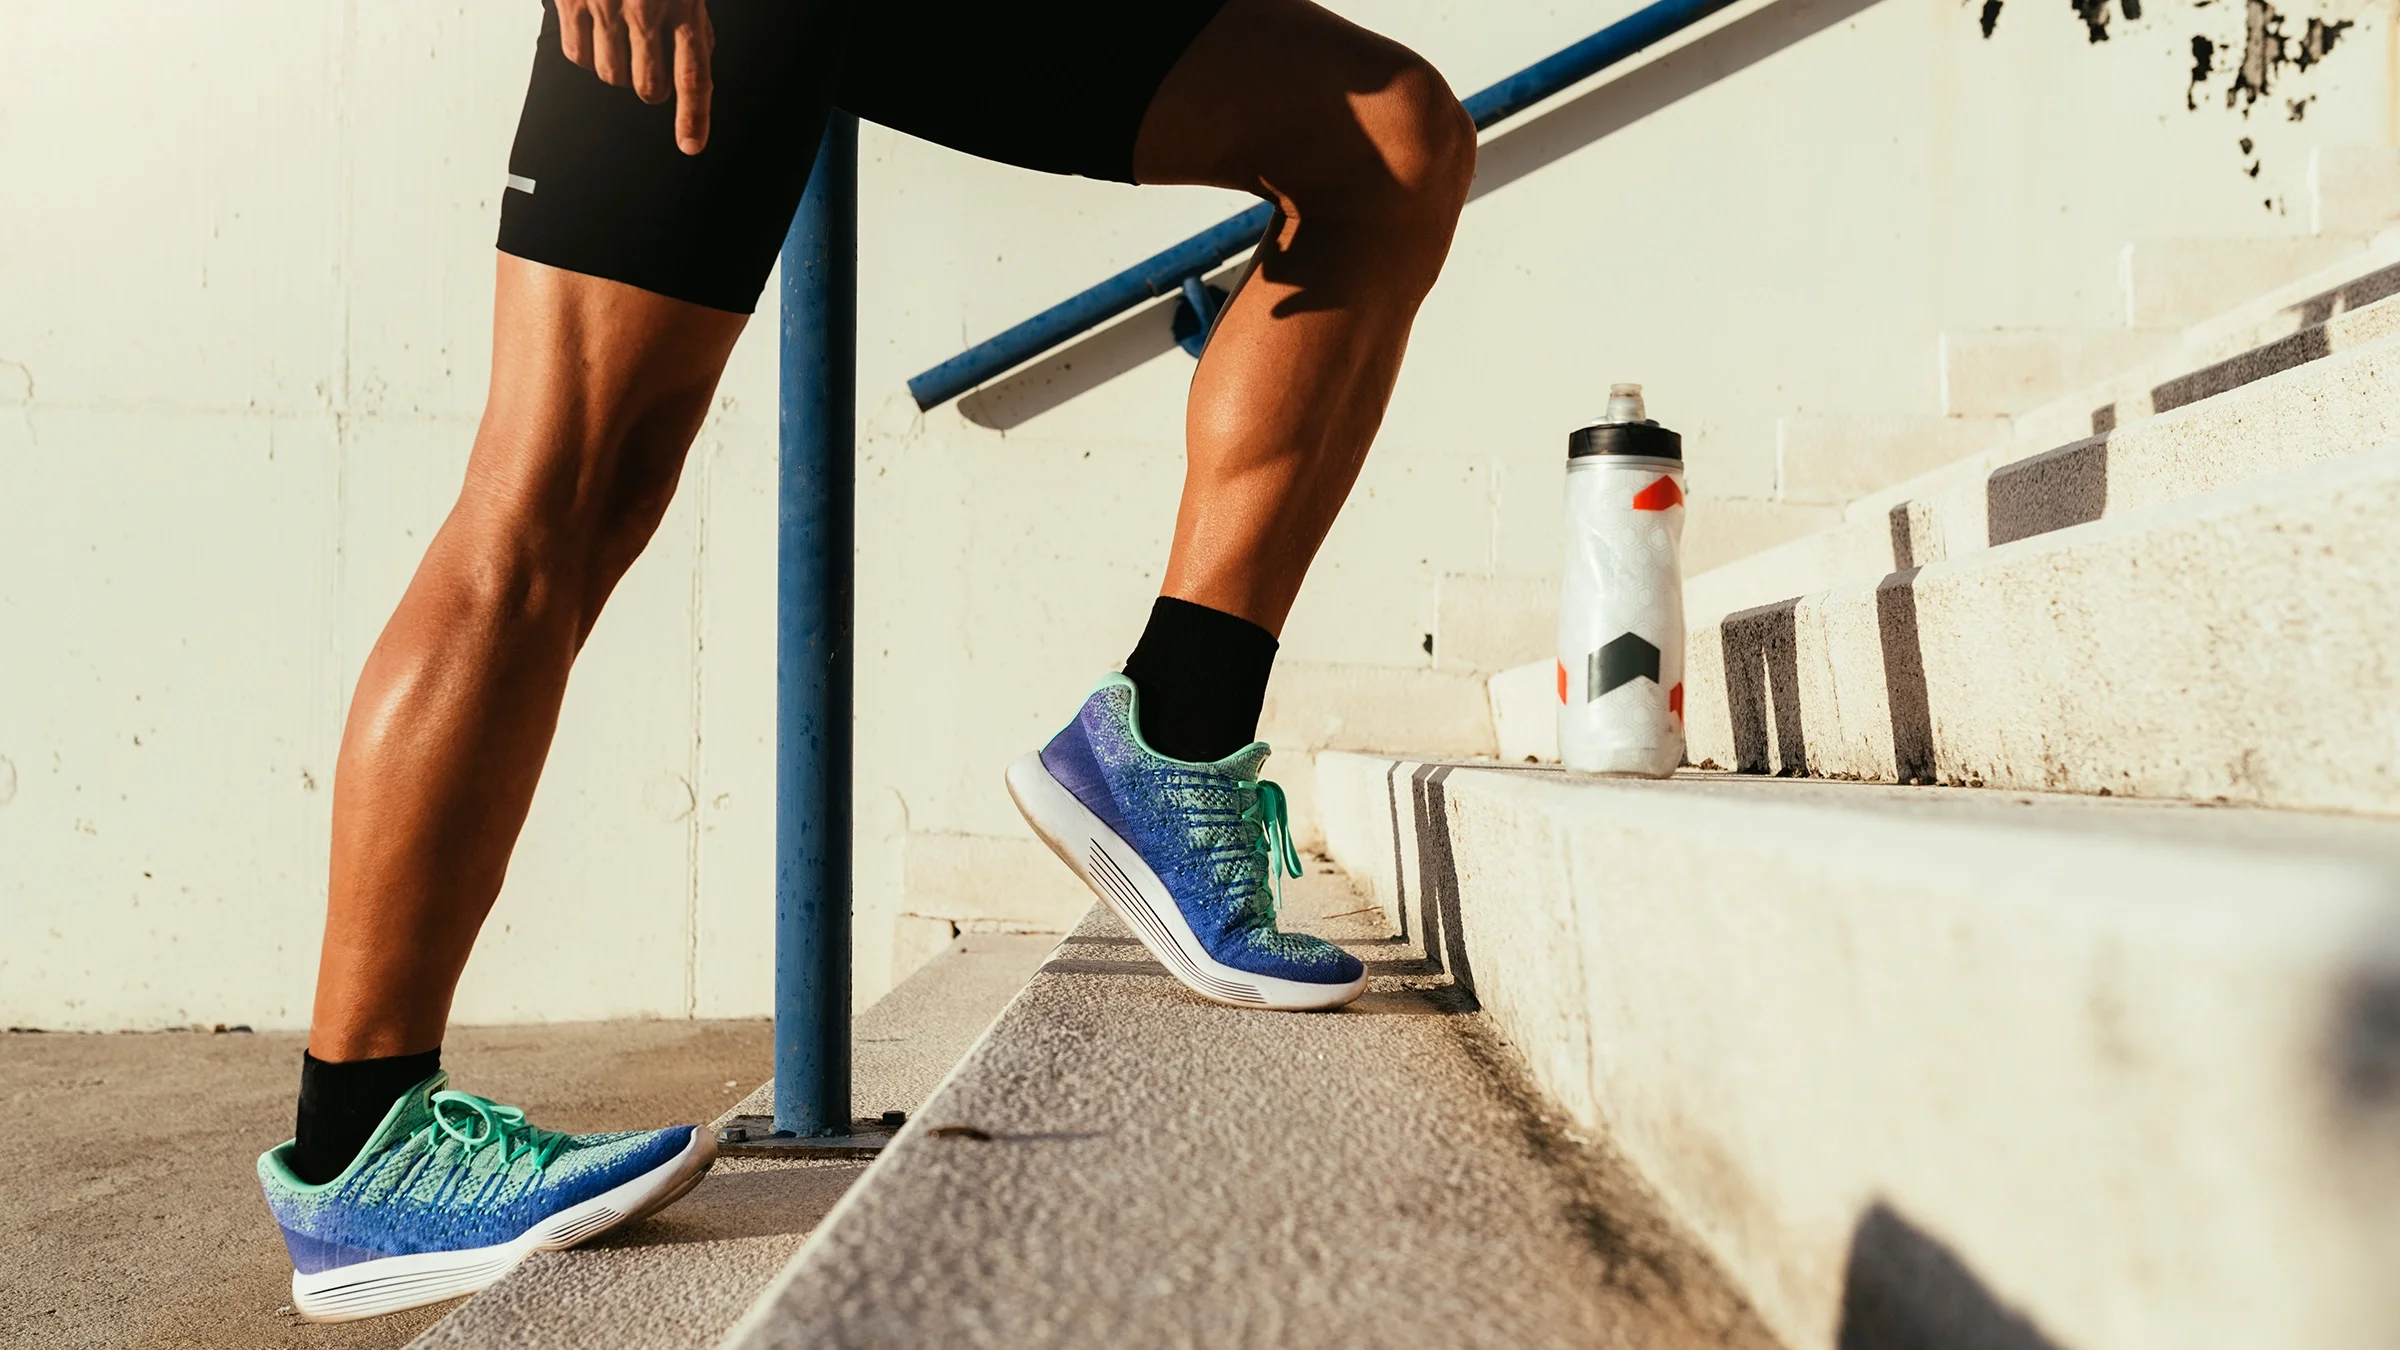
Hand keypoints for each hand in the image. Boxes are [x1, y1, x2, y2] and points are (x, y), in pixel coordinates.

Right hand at [557, 0, 713, 154]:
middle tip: (648, 61)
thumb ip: (692, 20)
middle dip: (651, 86)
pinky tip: (594, 27)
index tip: (690, 144)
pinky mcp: (570, 1)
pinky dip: (585, 50)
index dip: (693, 116)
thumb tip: (699, 57)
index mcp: (683, 4)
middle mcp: (644, 8)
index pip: (692, 75)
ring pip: (611, 75)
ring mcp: (604, 5)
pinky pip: (577, 54)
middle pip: (648, 86)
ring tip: (618, 33)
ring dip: (617, 66)